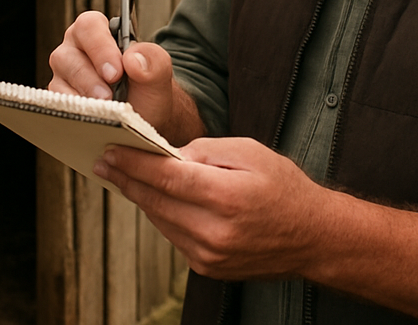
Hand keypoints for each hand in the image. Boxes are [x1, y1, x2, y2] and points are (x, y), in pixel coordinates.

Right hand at [48, 11, 202, 142]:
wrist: (145, 116)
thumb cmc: (147, 87)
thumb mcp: (158, 72)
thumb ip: (153, 59)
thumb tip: (132, 59)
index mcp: (98, 31)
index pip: (89, 26)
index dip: (99, 47)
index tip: (116, 72)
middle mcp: (76, 49)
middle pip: (67, 55)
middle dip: (89, 78)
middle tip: (109, 96)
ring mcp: (64, 75)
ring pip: (59, 82)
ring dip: (82, 98)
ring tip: (104, 109)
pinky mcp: (59, 100)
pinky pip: (56, 106)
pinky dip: (74, 113)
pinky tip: (91, 119)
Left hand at [93, 136, 321, 279]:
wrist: (312, 237)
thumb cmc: (283, 186)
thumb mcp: (250, 152)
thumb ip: (206, 150)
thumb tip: (170, 153)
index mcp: (226, 197)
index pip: (166, 177)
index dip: (134, 163)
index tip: (110, 151)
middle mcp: (214, 232)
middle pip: (156, 201)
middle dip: (127, 179)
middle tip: (105, 161)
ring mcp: (209, 255)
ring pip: (161, 220)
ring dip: (141, 197)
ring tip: (124, 175)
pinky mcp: (208, 268)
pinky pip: (174, 236)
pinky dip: (162, 214)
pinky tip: (156, 197)